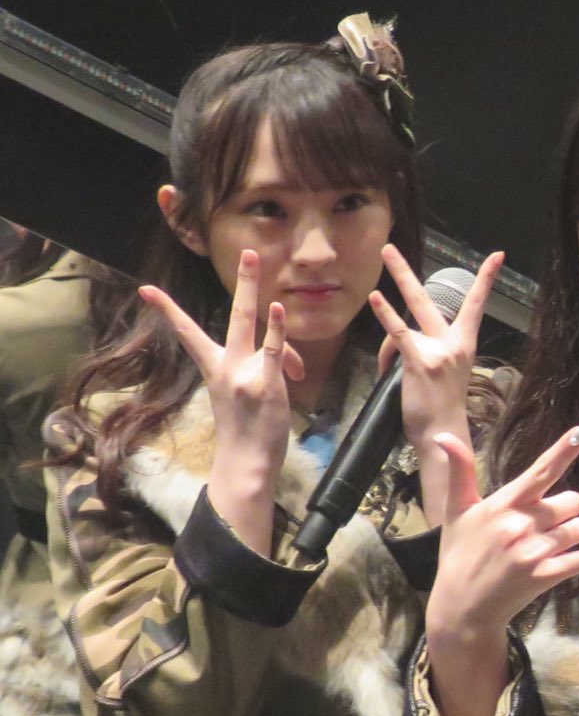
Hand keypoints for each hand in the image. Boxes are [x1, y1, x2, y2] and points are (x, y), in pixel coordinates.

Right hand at [140, 249, 303, 549]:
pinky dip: (276, 328)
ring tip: (260, 274)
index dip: (168, 310)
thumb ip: (264, 370)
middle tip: (249, 252)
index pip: (188, 333)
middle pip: (234, 315)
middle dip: (242, 282)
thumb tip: (294, 363)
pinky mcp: (264, 381)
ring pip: (251, 325)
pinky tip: (277, 308)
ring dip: (256, 296)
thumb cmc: (247, 431)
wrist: (245, 462)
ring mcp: (243, 371)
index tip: (146, 289)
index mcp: (215, 367)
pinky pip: (273, 349)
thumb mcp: (246, 395)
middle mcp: (226, 365)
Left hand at [368, 246, 503, 525]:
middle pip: (429, 299)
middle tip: (390, 247)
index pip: (476, 305)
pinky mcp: (419, 361)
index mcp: (463, 345)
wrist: (443, 436)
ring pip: (409, 315)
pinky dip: (387, 315)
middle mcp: (453, 343)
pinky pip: (400, 334)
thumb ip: (419, 350)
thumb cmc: (439, 408)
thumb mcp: (439, 373)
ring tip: (382, 259)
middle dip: (407, 271)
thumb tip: (393, 343)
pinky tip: (376, 298)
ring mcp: (437, 351)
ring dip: (391, 291)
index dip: (486, 279)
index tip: (497, 256)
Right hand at [424, 426, 578, 715]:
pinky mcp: (549, 575)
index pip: (539, 471)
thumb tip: (443, 435)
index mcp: (504, 504)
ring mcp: (536, 551)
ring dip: (571, 534)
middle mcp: (522, 525)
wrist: (461, 607)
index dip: (562, 451)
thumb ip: (460, 471)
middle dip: (564, 511)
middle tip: (538, 528)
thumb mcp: (457, 512)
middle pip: (573, 501)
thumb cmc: (460, 555)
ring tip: (541, 549)